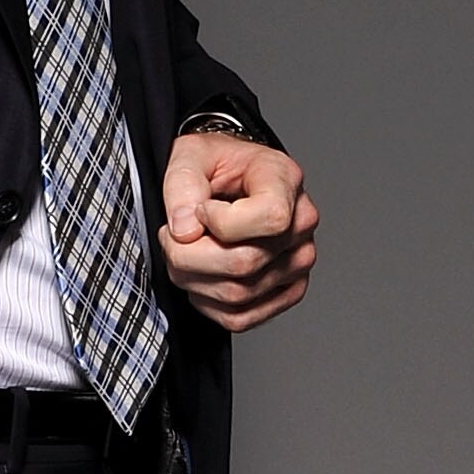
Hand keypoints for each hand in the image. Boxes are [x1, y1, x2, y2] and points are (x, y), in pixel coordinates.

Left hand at [158, 132, 317, 335]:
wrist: (228, 178)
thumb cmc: (214, 164)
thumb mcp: (189, 156)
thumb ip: (182, 186)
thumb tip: (185, 232)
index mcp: (285, 179)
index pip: (270, 218)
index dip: (222, 223)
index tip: (202, 209)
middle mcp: (302, 222)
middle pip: (244, 263)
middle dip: (189, 256)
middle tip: (171, 237)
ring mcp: (299, 260)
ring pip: (238, 295)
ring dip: (193, 280)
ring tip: (183, 253)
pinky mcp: (288, 291)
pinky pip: (241, 318)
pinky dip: (208, 304)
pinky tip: (200, 276)